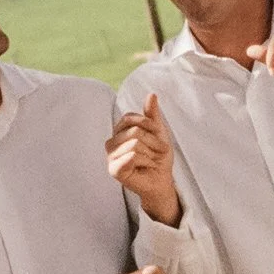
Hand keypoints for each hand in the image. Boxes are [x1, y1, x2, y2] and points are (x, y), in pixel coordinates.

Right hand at [105, 100, 181, 226]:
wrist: (162, 178)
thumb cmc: (158, 156)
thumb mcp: (158, 132)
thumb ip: (152, 114)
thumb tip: (151, 94)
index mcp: (119, 131)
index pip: (132, 118)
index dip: (150, 126)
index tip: (158, 137)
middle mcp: (111, 142)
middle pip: (135, 131)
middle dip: (153, 142)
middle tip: (157, 153)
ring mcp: (111, 156)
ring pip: (135, 143)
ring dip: (151, 153)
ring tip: (151, 161)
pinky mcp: (114, 169)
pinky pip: (132, 156)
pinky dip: (146, 161)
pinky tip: (145, 167)